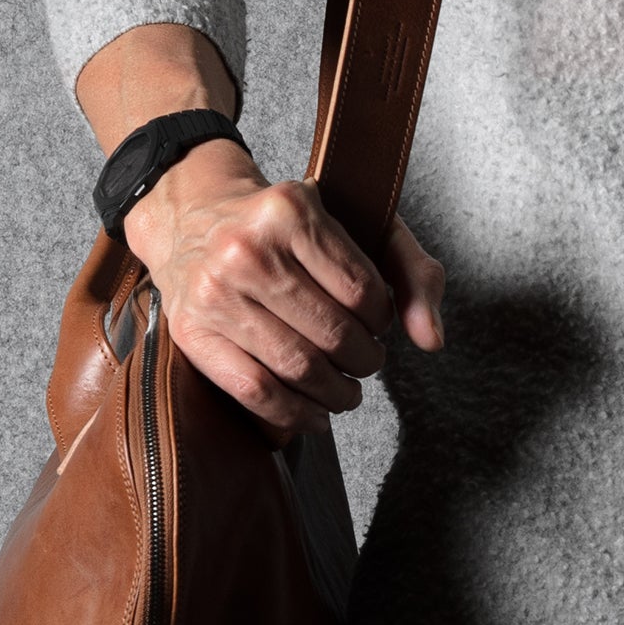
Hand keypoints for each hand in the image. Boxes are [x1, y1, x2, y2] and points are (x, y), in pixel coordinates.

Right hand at [121, 140, 444, 440]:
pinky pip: (255, 391)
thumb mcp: (356, 224)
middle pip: (334, 334)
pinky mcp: (191, 332)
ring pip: (299, 368)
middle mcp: (245, 249)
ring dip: (338, 393)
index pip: (362, 291)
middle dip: (365, 360)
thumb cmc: (288, 230)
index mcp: (289, 211)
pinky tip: (315, 413)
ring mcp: (213, 293)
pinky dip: (296, 414)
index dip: (382, 319)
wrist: (194, 219)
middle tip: (367, 360)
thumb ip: (412, 272)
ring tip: (347, 390)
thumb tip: (431, 339)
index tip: (378, 322)